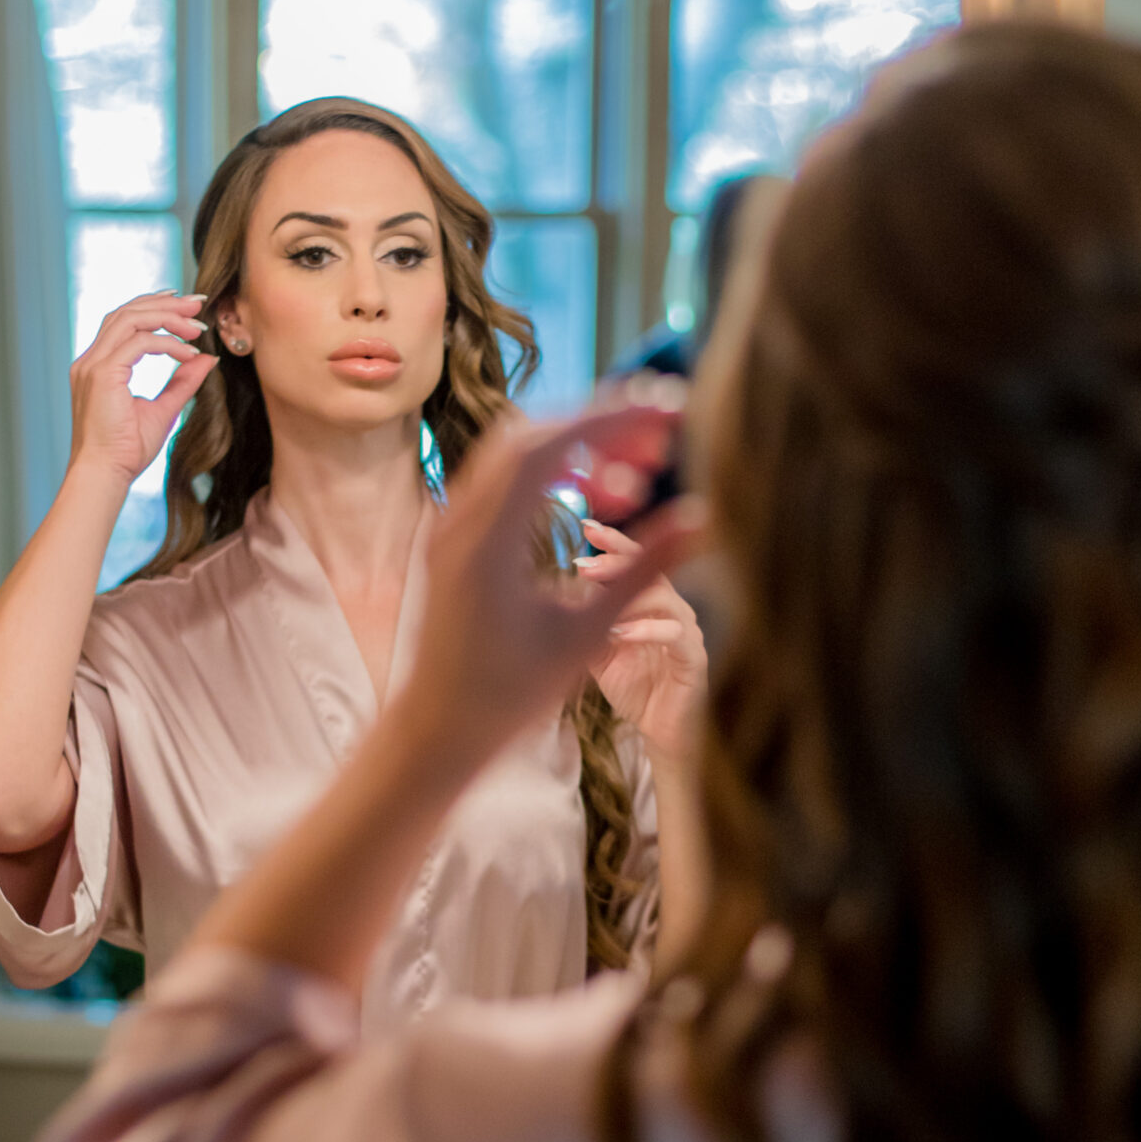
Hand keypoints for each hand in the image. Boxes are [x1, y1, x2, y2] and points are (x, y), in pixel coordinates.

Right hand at [67, 292, 214, 488]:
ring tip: (197, 326)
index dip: (155, 308)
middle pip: (126, 312)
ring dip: (167, 316)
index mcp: (99, 366)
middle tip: (198, 304)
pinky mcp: (102, 374)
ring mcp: (92, 365)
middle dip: (164, 303)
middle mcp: (91, 361)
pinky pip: (138, 343)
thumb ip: (182, 382)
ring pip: (129, 319)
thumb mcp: (163, 409)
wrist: (105, 476)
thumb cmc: (126, 452)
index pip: (124, 322)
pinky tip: (188, 353)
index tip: (187, 309)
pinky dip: (166, 343)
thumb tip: (207, 359)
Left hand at [396, 399, 701, 782]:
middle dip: (602, 427)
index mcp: (489, 541)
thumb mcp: (587, 635)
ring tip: (637, 480)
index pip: (551, 445)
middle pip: (532, 435)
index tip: (667, 411)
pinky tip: (596, 501)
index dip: (614, 418)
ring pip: (516, 453)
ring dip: (579, 451)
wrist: (436, 729)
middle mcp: (460, 521)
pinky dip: (554, 474)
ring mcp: (451, 526)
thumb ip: (646, 572)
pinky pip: (504, 480)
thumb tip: (704, 518)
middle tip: (662, 442)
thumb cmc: (510, 696)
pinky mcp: (455, 538)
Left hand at [580, 520, 707, 765]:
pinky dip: (645, 631)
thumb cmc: (632, 688)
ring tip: (594, 592)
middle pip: (651, 568)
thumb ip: (584, 622)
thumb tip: (556, 589)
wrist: (660, 734)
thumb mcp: (597, 651)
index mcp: (651, 601)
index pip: (634, 561)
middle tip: (582, 562)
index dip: (613, 542)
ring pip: (664, 597)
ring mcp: (687, 632)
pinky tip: (618, 633)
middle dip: (616, 560)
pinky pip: (675, 636)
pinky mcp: (694, 659)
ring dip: (627, 592)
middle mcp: (673, 609)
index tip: (584, 528)